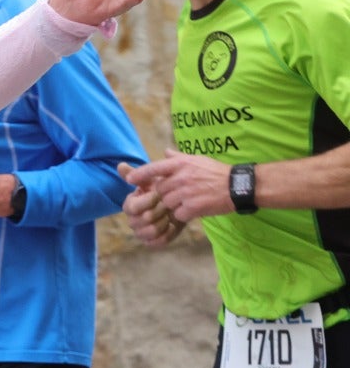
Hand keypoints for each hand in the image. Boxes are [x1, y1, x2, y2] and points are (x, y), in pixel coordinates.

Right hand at [117, 160, 186, 246]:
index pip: (132, 207)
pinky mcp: (152, 242)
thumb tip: (120, 165)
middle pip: (143, 219)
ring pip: (150, 231)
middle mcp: (132, 220)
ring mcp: (141, 232)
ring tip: (171, 214)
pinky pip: (158, 242)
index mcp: (129, 206)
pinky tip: (174, 224)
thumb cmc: (163, 190)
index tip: (160, 193)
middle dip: (160, 210)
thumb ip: (139, 173)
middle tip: (169, 204)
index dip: (148, 201)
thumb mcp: (152, 180)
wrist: (179, 204)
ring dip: (164, 222)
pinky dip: (168, 233)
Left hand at [120, 150, 236, 224]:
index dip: (140, 174)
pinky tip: (195, 209)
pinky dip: (184, 215)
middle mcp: (181, 177)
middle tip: (182, 193)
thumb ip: (178, 158)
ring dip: (175, 205)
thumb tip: (165, 152)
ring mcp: (186, 193)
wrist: (238, 187)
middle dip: (166, 194)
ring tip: (191, 200)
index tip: (129, 179)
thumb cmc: (217, 173)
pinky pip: (178, 214)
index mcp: (181, 164)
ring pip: (167, 203)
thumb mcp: (198, 160)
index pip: (154, 168)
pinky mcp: (192, 207)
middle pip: (159, 190)